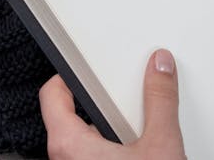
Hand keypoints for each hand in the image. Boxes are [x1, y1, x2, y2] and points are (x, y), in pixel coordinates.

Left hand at [39, 49, 185, 159]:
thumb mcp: (161, 144)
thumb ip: (160, 101)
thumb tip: (161, 67)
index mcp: (69, 144)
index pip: (51, 95)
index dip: (68, 73)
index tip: (83, 62)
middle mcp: (65, 159)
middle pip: (69, 115)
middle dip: (96, 100)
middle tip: (116, 88)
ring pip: (81, 137)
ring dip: (104, 125)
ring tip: (131, 119)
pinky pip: (90, 154)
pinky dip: (109, 144)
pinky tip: (136, 145)